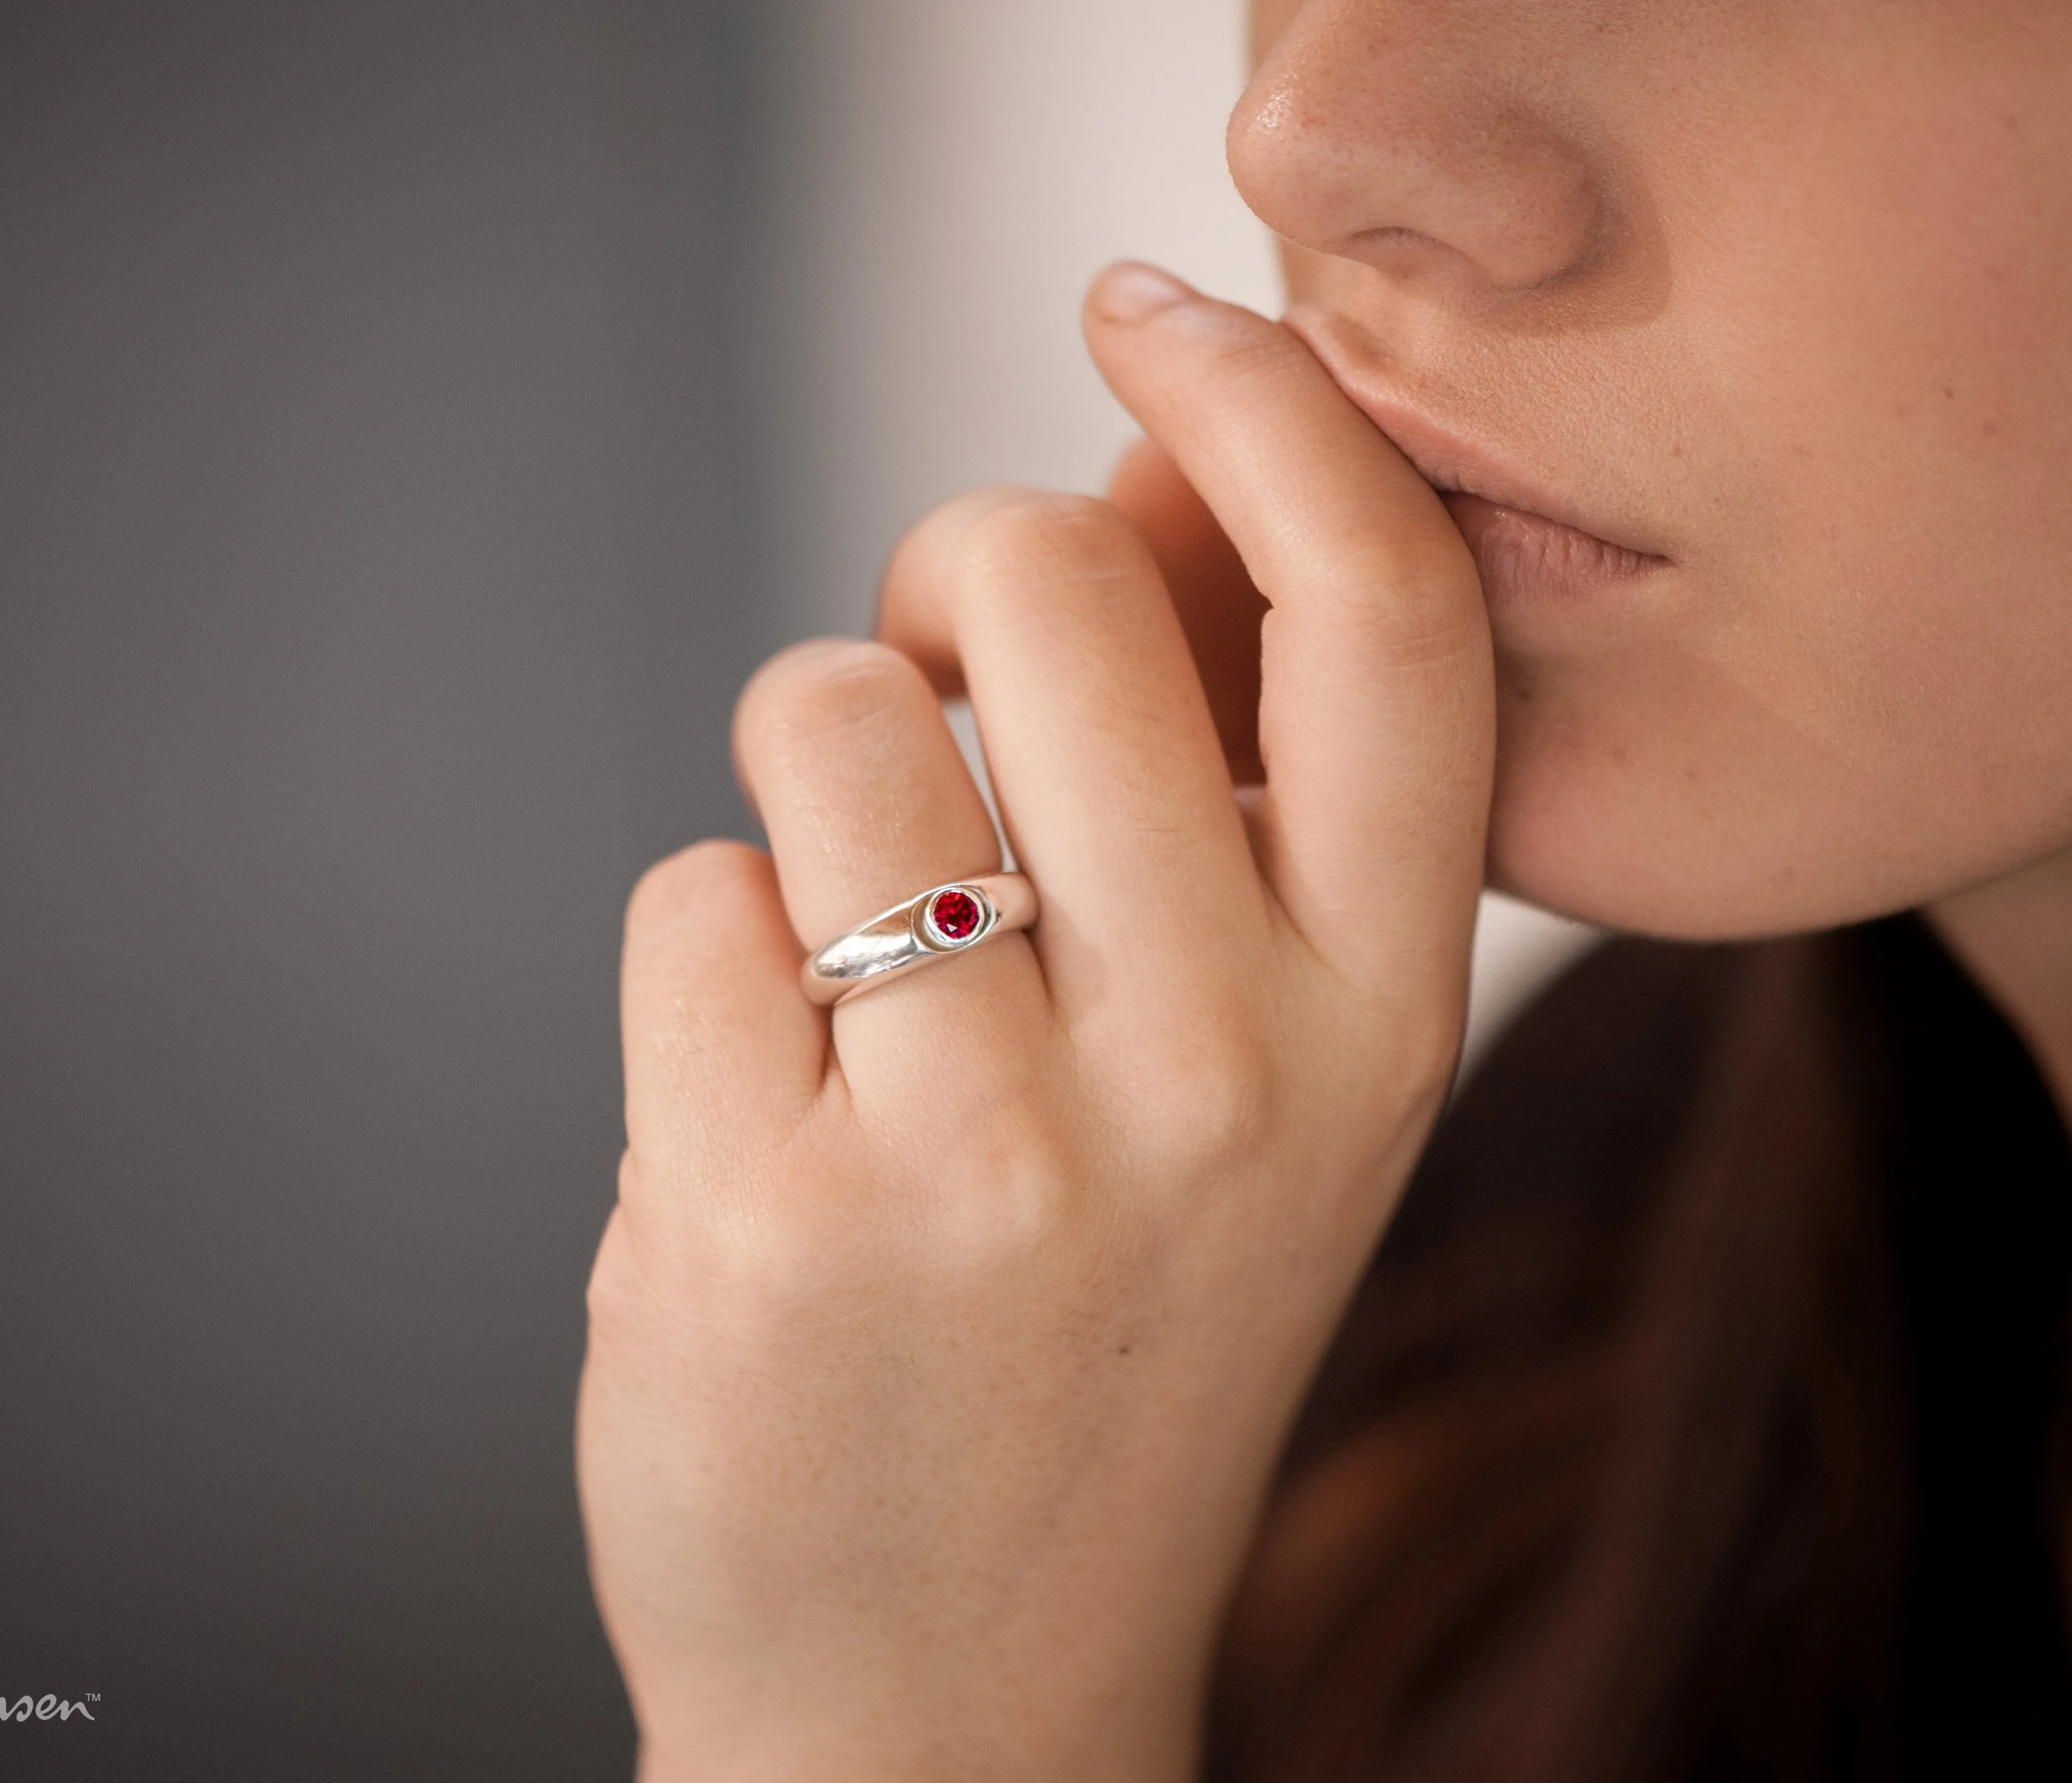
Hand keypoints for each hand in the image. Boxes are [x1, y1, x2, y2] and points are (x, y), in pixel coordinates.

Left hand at [579, 263, 1493, 1782]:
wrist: (956, 1694)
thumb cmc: (1104, 1341)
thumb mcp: (1262, 1091)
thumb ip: (1233, 815)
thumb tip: (1149, 484)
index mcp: (1381, 1022)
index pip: (1386, 614)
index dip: (1273, 408)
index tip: (1152, 316)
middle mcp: (1221, 1069)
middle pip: (1049, 593)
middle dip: (946, 562)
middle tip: (923, 650)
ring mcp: (991, 1145)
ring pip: (825, 719)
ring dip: (802, 785)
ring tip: (850, 957)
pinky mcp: (770, 1205)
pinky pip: (685, 893)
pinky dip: (699, 965)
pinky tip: (766, 1116)